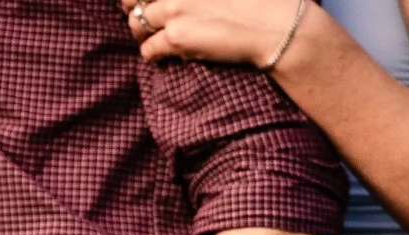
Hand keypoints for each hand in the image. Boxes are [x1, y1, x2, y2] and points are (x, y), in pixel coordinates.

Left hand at [123, 0, 310, 66]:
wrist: (273, 27)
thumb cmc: (258, 0)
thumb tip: (186, 3)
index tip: (141, 1)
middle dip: (135, 8)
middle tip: (145, 17)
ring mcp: (174, 10)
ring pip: (136, 24)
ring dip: (142, 32)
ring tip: (153, 38)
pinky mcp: (176, 37)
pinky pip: (148, 49)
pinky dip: (152, 53)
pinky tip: (164, 55)